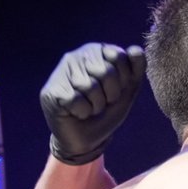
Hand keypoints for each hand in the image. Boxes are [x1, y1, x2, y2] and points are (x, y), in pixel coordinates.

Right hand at [40, 42, 145, 164]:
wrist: (88, 139)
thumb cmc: (107, 111)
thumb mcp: (127, 90)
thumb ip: (136, 69)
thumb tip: (137, 49)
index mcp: (95, 52)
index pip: (119, 57)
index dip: (123, 81)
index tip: (115, 91)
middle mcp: (75, 56)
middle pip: (106, 72)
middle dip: (110, 94)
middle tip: (101, 103)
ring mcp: (60, 72)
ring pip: (90, 87)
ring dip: (96, 105)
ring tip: (89, 108)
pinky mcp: (51, 92)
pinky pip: (76, 100)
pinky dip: (83, 112)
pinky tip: (76, 113)